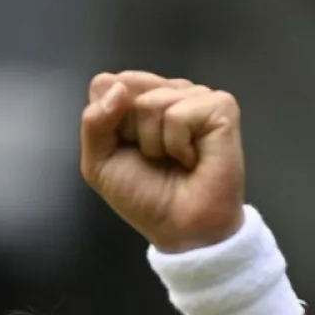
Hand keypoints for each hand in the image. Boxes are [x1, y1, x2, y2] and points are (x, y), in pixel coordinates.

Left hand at [79, 70, 246, 253]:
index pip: (105, 84)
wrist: (182, 230)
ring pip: (152, 101)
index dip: (107, 121)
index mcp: (140, 100)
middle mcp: (168, 92)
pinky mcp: (221, 107)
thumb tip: (117, 86)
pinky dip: (177, 144)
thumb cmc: (145, 198)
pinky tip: (192, 159)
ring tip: (174, 161)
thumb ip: (94, 123)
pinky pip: (179, 113)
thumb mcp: (100, 163)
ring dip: (155, 143)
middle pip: (127, 87)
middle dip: (130, 132)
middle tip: (152, 158)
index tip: (126, 150)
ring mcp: (196, 96)